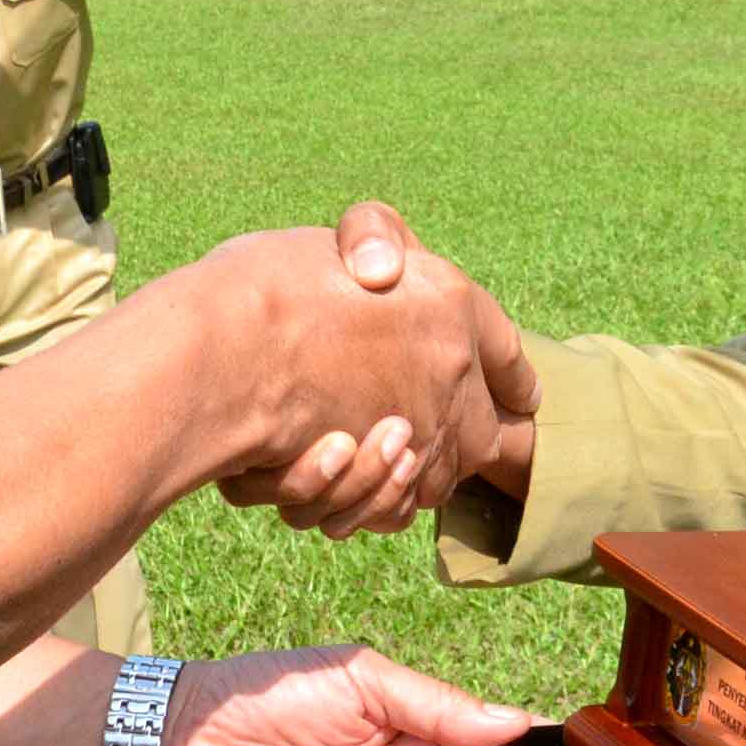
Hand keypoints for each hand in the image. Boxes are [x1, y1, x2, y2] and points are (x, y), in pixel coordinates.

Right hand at [216, 202, 538, 535]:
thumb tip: (384, 269)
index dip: (511, 376)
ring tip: (378, 455)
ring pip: (439, 473)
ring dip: (414, 471)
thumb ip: (372, 242)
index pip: (506, 350)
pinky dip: (378, 499)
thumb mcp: (333, 240)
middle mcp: (451, 370)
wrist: (223, 352)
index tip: (521, 394)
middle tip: (431, 429)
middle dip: (463, 433)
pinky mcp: (383, 476)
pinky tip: (347, 478)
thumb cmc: (265, 286)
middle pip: (484, 428)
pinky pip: (397, 505)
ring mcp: (423, 428)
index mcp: (452, 302)